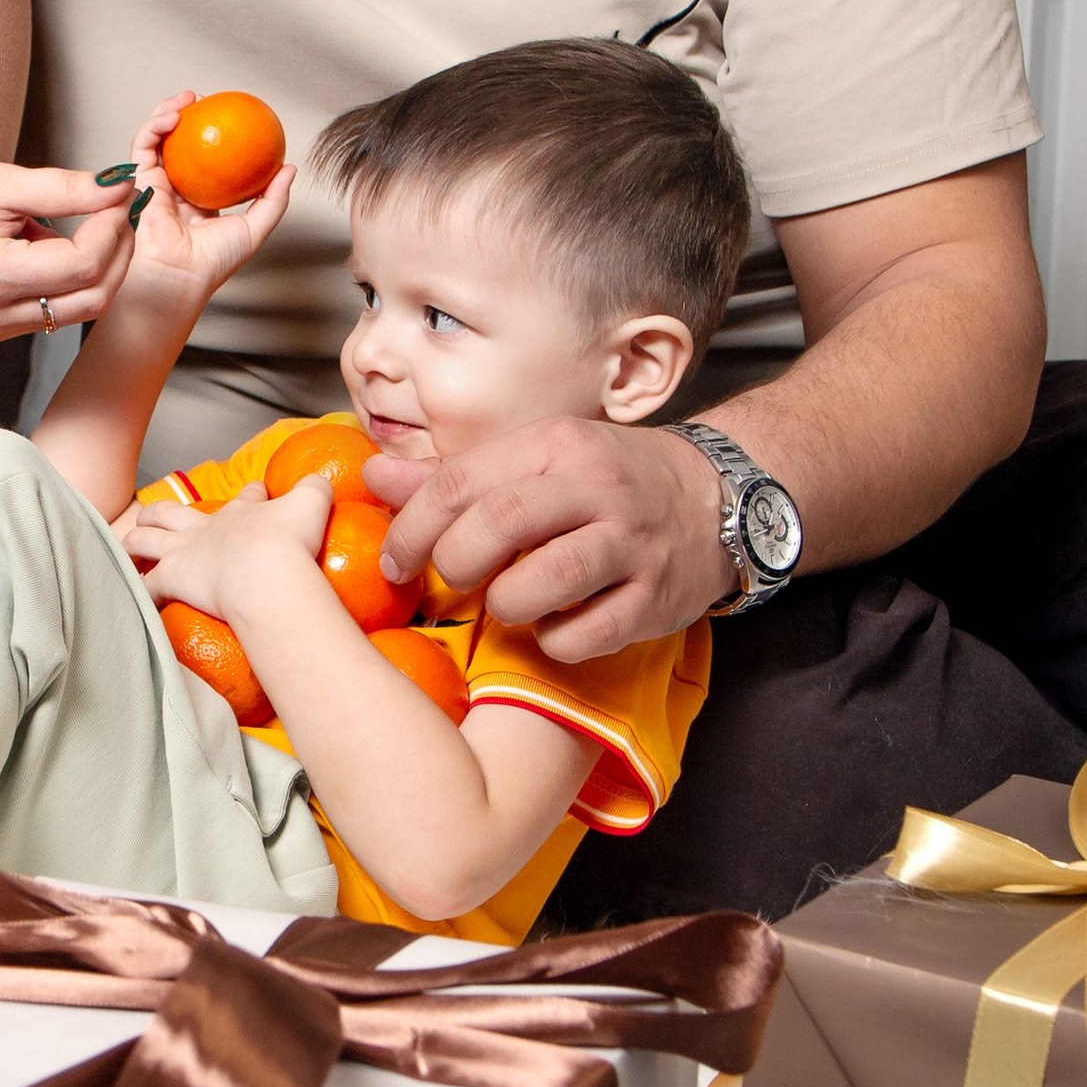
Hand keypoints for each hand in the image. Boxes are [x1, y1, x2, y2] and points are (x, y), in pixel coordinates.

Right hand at [0, 156, 138, 342]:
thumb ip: (66, 188)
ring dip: (103, 267)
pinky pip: (57, 311)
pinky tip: (66, 244)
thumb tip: (120, 187)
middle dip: (118, 250)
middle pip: (92, 297)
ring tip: (98, 221)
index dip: (112, 229)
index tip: (118, 194)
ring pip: (80, 308)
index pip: (82, 266)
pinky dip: (76, 279)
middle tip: (120, 207)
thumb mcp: (0, 181)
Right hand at [119, 92, 295, 316]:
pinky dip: (155, 126)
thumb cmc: (214, 262)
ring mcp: (154, 185)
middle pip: (179, 145)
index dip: (215, 138)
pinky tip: (173, 116)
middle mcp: (175, 191)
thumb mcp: (256, 227)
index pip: (206, 162)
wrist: (180, 276)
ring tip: (189, 98)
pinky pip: (144, 146)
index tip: (230, 119)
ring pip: (158, 140)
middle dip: (189, 117)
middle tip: (206, 101)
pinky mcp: (137, 182)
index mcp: (199, 201)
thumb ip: (274, 199)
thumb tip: (290, 168)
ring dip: (169, 113)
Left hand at [123, 469, 332, 620]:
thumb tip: (319, 480)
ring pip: (146, 540)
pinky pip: (149, 587)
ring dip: (135, 542)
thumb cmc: (289, 543)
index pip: (245, 497)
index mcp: (240, 511)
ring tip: (130, 548)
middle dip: (159, 513)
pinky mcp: (174, 580)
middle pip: (170, 513)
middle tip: (154, 517)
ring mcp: (185, 553)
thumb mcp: (313, 503)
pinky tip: (138, 597)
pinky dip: (141, 591)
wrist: (267, 575)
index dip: (251, 495)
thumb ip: (315, 488)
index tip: (256, 494)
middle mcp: (206, 528)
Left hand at [365, 419, 730, 658]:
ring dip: (506, 602)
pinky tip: (554, 628)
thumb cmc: (605, 484)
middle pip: (500, 521)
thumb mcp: (534, 462)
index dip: (413, 526)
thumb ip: (453, 477)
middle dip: (455, 561)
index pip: (460, 480)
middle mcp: (593, 488)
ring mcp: (629, 543)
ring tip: (505, 602)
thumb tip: (374, 476)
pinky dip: (556, 640)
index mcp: (552, 446)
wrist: (712, 499)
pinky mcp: (655, 597)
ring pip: (547, 577)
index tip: (395, 559)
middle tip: (447, 582)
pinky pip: (589, 632)